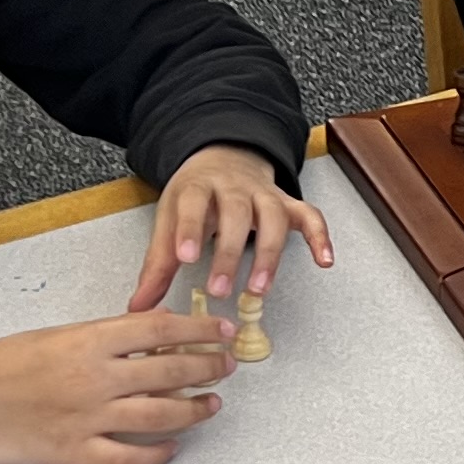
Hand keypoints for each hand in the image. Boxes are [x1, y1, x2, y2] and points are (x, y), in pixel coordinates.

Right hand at [0, 308, 237, 463]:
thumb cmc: (0, 363)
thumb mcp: (57, 335)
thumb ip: (104, 338)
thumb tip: (154, 337)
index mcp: (89, 340)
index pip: (162, 329)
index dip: (201, 330)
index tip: (223, 331)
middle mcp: (94, 378)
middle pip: (171, 371)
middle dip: (208, 368)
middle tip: (227, 366)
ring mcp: (86, 417)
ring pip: (160, 416)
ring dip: (194, 411)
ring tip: (211, 405)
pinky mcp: (72, 452)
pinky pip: (128, 459)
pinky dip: (157, 455)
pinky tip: (171, 448)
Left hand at [133, 143, 333, 310]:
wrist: (224, 156)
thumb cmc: (195, 196)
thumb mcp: (168, 219)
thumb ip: (157, 265)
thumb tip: (139, 306)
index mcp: (199, 187)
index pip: (194, 204)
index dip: (191, 229)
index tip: (185, 257)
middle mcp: (235, 188)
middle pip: (237, 215)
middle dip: (230, 254)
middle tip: (221, 290)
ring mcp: (265, 194)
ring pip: (274, 218)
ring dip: (270, 254)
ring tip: (260, 289)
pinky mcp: (288, 203)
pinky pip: (310, 216)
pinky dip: (320, 236)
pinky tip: (324, 260)